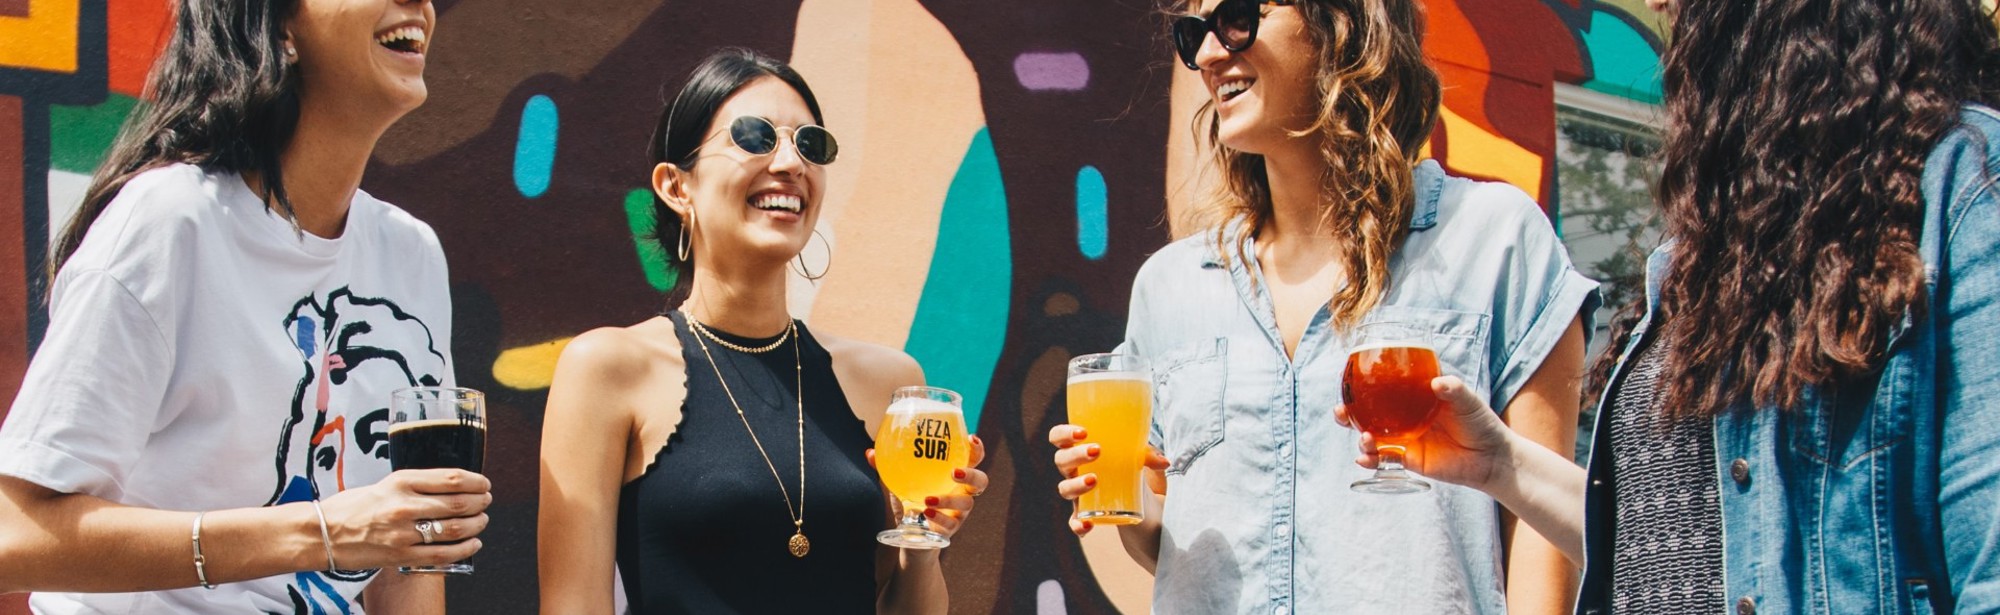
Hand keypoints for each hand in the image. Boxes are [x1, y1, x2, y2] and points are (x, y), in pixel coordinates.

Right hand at [315, 469, 490, 569]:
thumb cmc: (353, 506)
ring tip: (482, 521)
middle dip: (480, 502)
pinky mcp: (402, 555)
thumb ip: (418, 485)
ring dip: (477, 525)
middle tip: (486, 501)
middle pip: (459, 503)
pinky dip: (465, 548)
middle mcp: (404, 505)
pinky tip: (473, 543)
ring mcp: (404, 532)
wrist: (323, 533)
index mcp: (401, 481)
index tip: (483, 484)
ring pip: (455, 529)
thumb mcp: (386, 484)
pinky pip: (443, 554)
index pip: (452, 478)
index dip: (476, 481)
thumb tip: (454, 487)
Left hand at [865, 435, 988, 538]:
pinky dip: (939, 518)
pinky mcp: (951, 530)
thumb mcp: (898, 484)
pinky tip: (925, 513)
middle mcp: (962, 493)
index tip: (970, 438)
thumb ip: (887, 468)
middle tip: (955, 472)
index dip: (977, 449)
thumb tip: (870, 452)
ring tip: (928, 499)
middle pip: (981, 481)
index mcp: (953, 477)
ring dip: (949, 500)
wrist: (911, 538)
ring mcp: (959, 513)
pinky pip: (950, 524)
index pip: (973, 460)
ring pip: (967, 505)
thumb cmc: (909, 503)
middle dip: (972, 474)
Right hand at [1048, 424, 1167, 535]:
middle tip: (1097, 451)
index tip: (1083, 432)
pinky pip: (1075, 522)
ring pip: (1064, 489)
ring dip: (1076, 484)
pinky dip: (1078, 524)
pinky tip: (1088, 524)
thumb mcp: (1143, 460)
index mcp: (1082, 450)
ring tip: (1094, 480)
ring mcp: (1079, 495)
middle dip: (1075, 455)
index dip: (1064, 433)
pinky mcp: (1087, 515)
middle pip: (1061, 460)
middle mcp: (1075, 471)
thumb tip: (1164, 462)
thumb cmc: (1135, 471)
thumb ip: (1149, 455)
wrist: (1145, 506)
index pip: (1059, 438)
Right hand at [1335, 375, 1512, 490]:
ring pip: (1371, 436)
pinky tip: (1364, 459)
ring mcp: (1405, 438)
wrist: (1492, 458)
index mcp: (1414, 397)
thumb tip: (1437, 382)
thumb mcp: (1468, 402)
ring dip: (1360, 436)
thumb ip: (1453, 389)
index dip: (1362, 384)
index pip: (1384, 387)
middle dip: (1348, 412)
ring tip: (1364, 437)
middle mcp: (1405, 416)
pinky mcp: (1408, 459)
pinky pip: (1383, 459)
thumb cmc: (1481, 423)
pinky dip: (1370, 459)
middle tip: (1340, 411)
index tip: (1348, 380)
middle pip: (1368, 412)